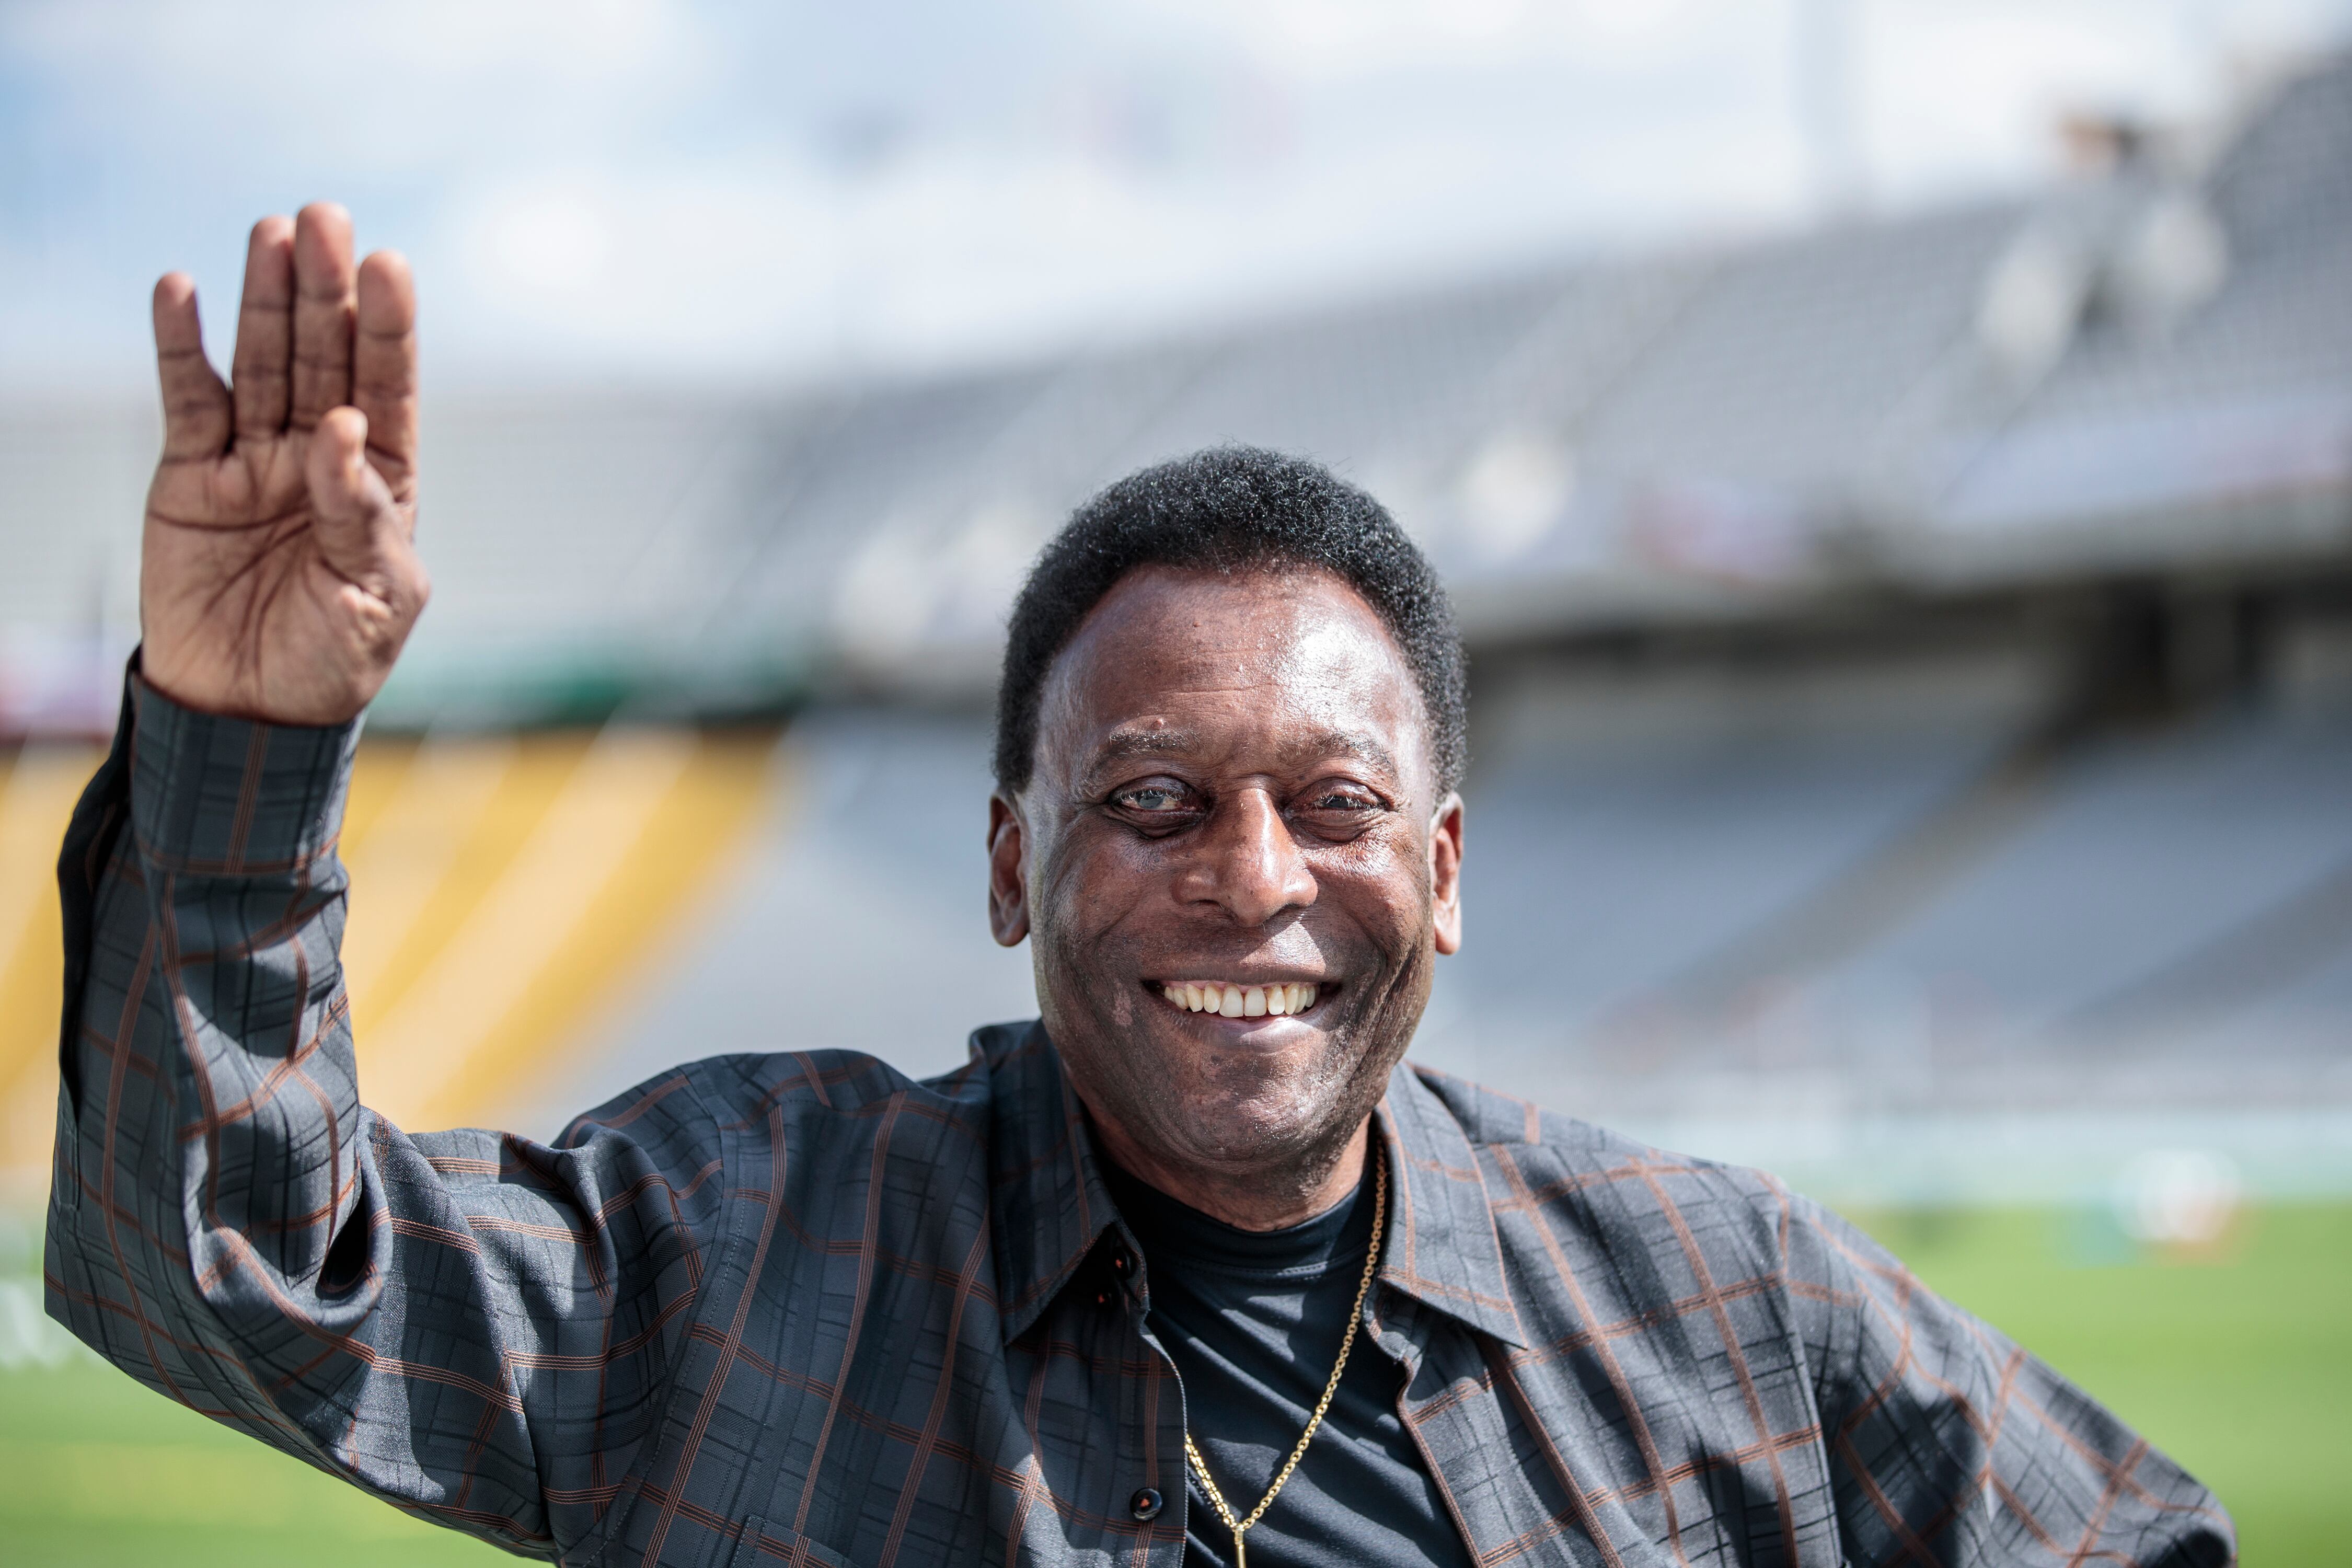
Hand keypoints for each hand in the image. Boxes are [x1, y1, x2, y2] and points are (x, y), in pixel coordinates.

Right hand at [140, 203, 425, 725]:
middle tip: (325, 218)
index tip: (390, 265)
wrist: (250, 713)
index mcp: (382, 484)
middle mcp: (322, 458)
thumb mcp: (373, 599)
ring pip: (262, 364)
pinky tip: (179, 288)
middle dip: (325, 292)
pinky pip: (188, 399)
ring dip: (265, 299)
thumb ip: (362, 518)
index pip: (390, 389)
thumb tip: (346, 432)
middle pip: (325, 359)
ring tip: (270, 232)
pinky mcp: (191, 476)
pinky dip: (181, 345)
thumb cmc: (332, 662)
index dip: (389, 328)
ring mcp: (255, 460)